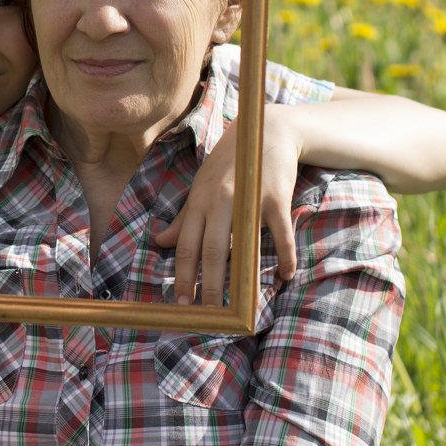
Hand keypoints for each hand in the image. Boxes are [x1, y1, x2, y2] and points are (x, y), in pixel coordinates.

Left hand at [155, 112, 298, 305]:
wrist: (265, 132)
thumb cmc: (229, 164)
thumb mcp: (201, 188)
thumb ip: (184, 217)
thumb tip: (159, 241)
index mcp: (198, 201)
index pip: (185, 244)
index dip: (181, 274)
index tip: (179, 303)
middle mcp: (219, 201)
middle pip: (210, 250)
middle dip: (206, 284)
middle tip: (206, 314)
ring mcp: (247, 199)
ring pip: (241, 245)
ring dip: (242, 278)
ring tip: (241, 306)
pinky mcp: (275, 198)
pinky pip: (279, 234)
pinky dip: (283, 256)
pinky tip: (285, 275)